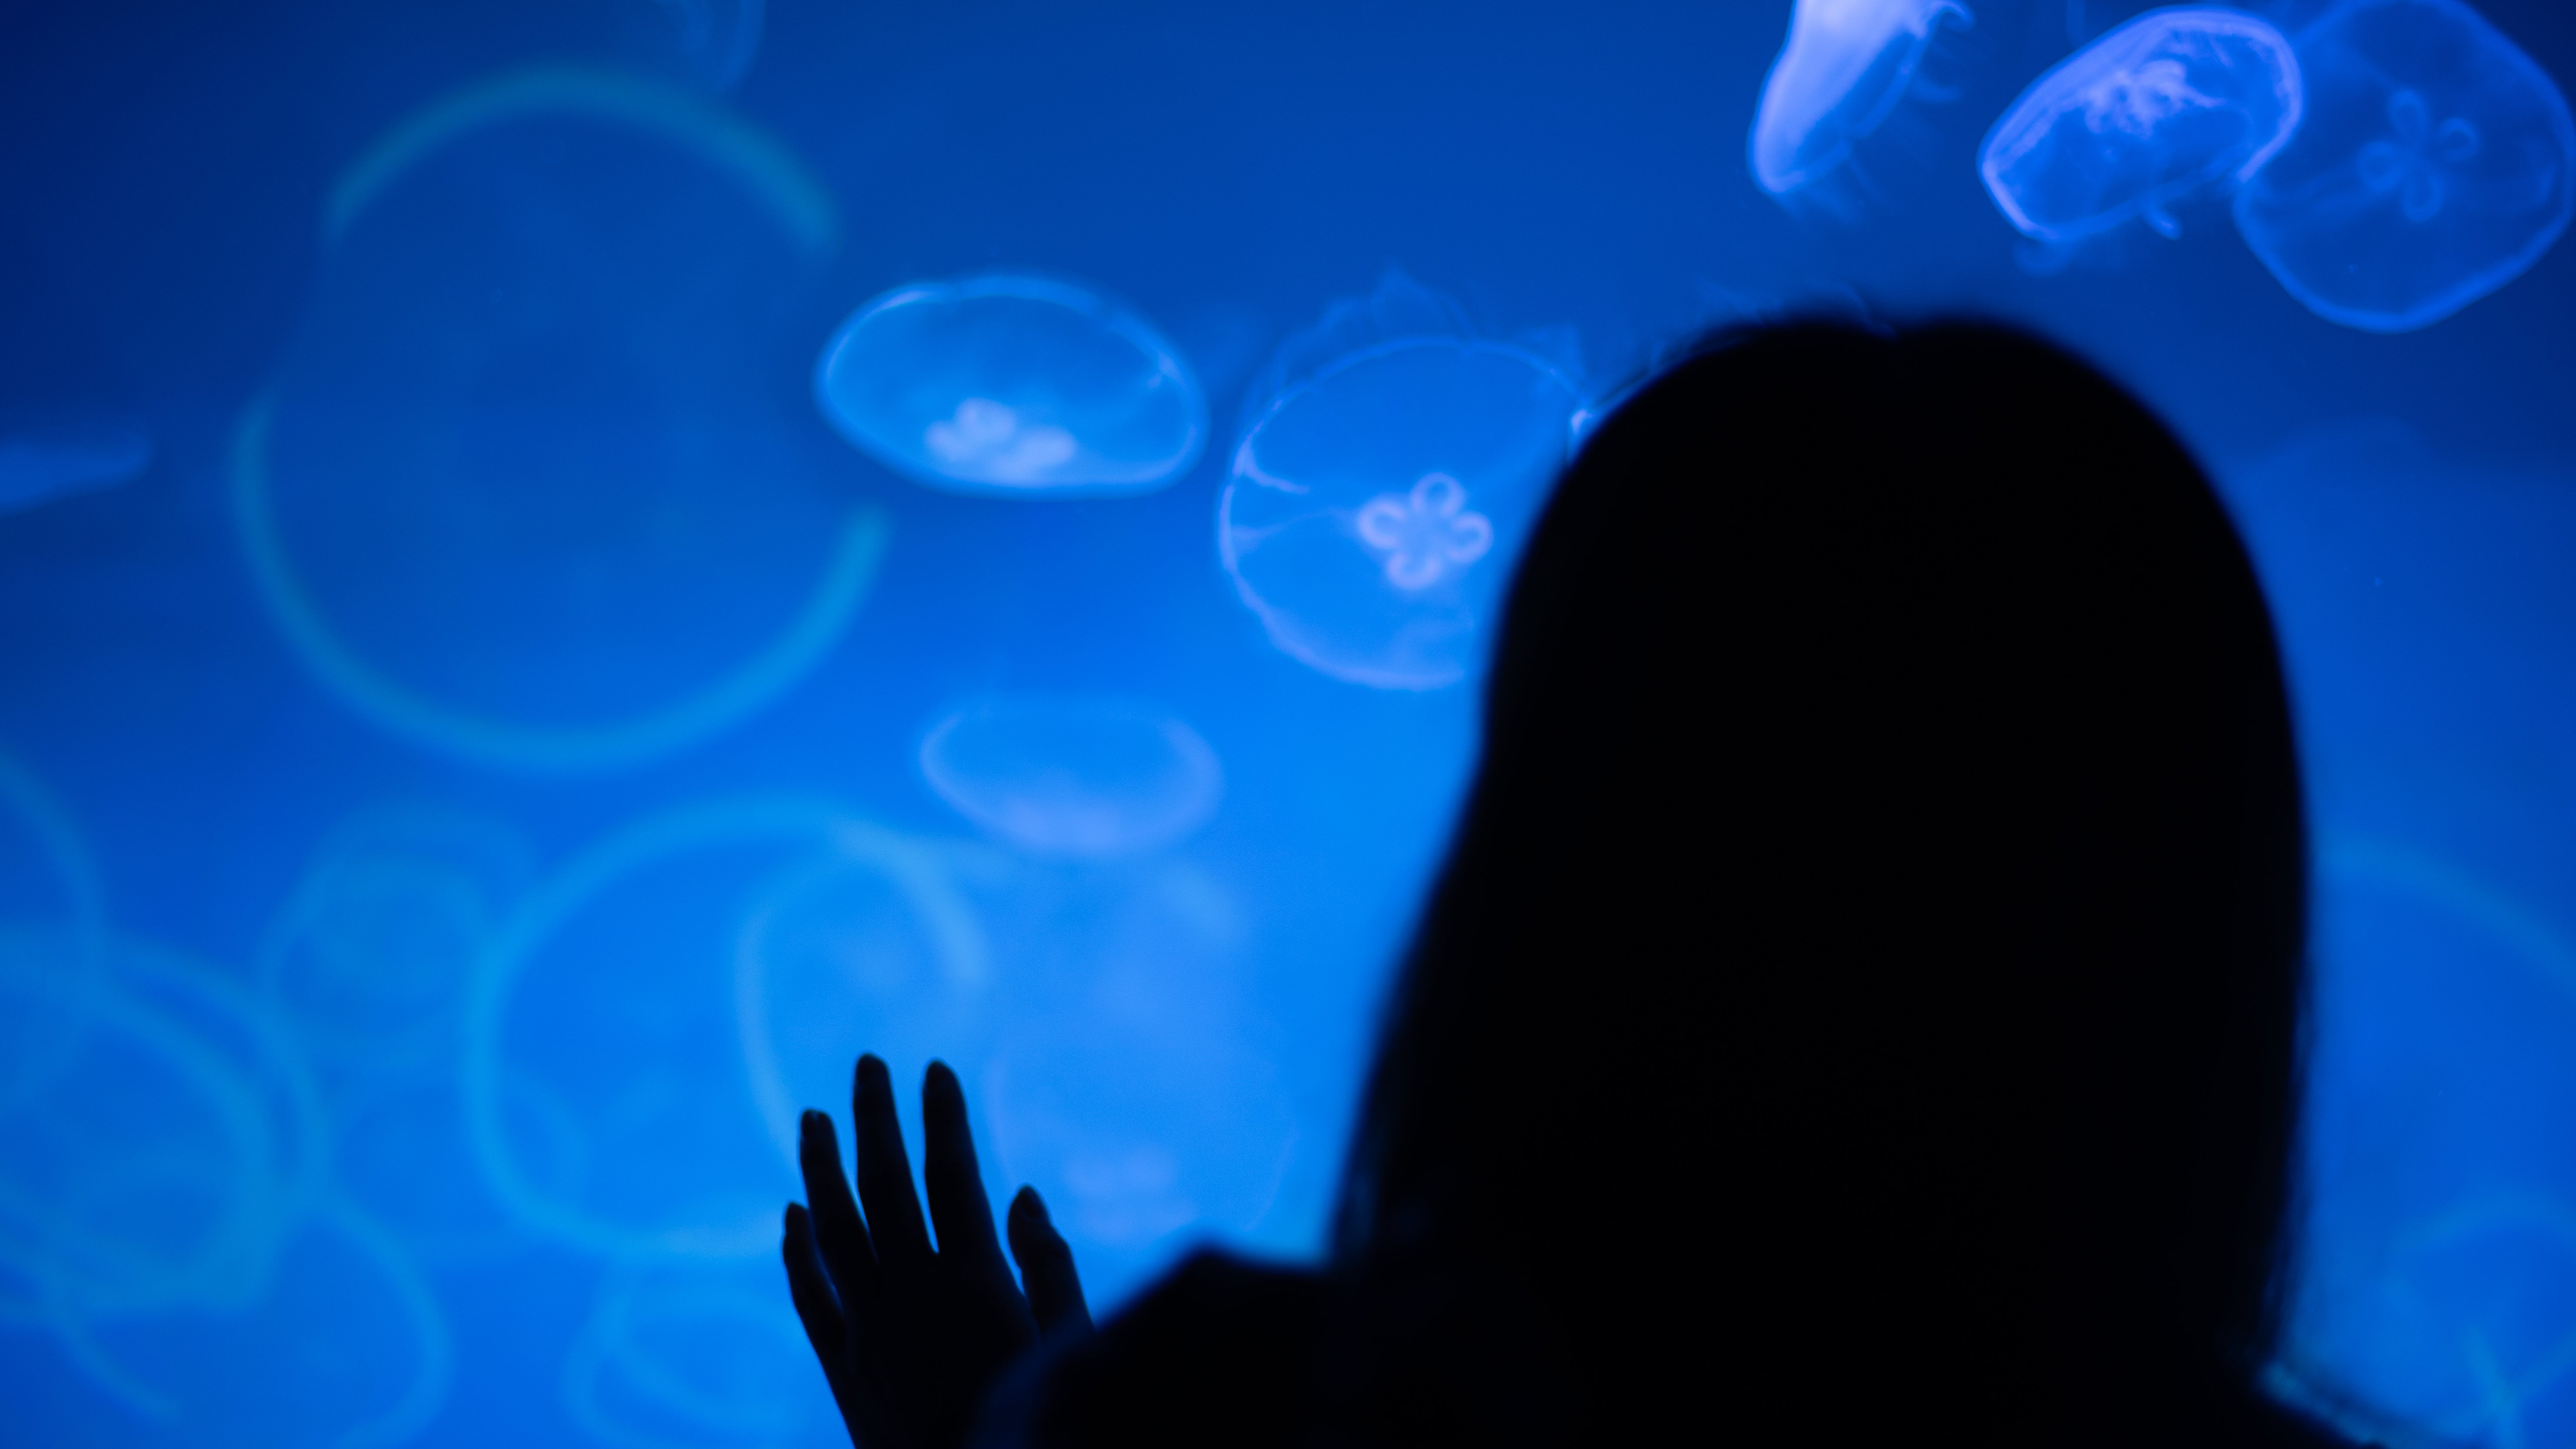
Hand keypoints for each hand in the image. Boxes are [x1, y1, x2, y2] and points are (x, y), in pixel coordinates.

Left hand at [783, 1054, 1090, 1448]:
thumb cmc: (1040, 1426)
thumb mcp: (1070, 1347)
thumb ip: (1049, 1267)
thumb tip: (1023, 1193)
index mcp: (975, 1283)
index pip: (952, 1177)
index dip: (942, 1119)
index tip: (934, 1069)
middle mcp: (911, 1296)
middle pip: (884, 1187)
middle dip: (876, 1119)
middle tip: (867, 1063)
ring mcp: (869, 1331)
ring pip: (834, 1230)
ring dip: (821, 1167)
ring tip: (812, 1116)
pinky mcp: (845, 1368)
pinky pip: (810, 1296)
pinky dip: (797, 1249)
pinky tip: (792, 1212)